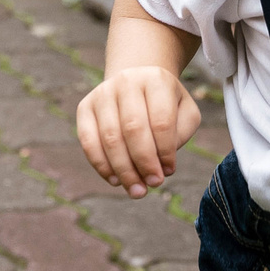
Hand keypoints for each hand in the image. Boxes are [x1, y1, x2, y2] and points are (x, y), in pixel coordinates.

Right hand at [76, 66, 200, 197]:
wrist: (137, 82)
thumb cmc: (165, 105)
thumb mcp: (185, 113)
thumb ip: (179, 136)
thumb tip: (162, 166)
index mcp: (156, 80)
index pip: (161, 120)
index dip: (165, 151)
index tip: (169, 172)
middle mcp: (126, 81)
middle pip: (133, 129)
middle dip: (144, 163)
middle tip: (153, 184)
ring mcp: (102, 93)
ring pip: (110, 138)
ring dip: (124, 170)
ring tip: (137, 190)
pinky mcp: (85, 107)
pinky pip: (89, 141)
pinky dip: (102, 165)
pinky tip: (116, 180)